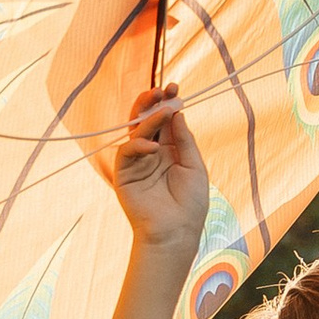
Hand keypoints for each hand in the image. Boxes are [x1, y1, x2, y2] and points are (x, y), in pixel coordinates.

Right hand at [109, 84, 207, 255]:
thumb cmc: (190, 203)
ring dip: (147, 118)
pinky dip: (138, 145)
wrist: (176, 232)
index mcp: (169, 150)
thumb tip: (177, 112)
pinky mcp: (124, 173)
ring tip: (162, 110)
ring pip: (136, 131)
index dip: (167, 102)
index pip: (165, 120)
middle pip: (146, 120)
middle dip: (151, 103)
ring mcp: (137, 162)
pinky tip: (152, 148)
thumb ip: (184, 140)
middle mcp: (152, 152)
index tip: (174, 87)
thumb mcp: (194, 166)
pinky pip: (127, 151)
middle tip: (160, 90)